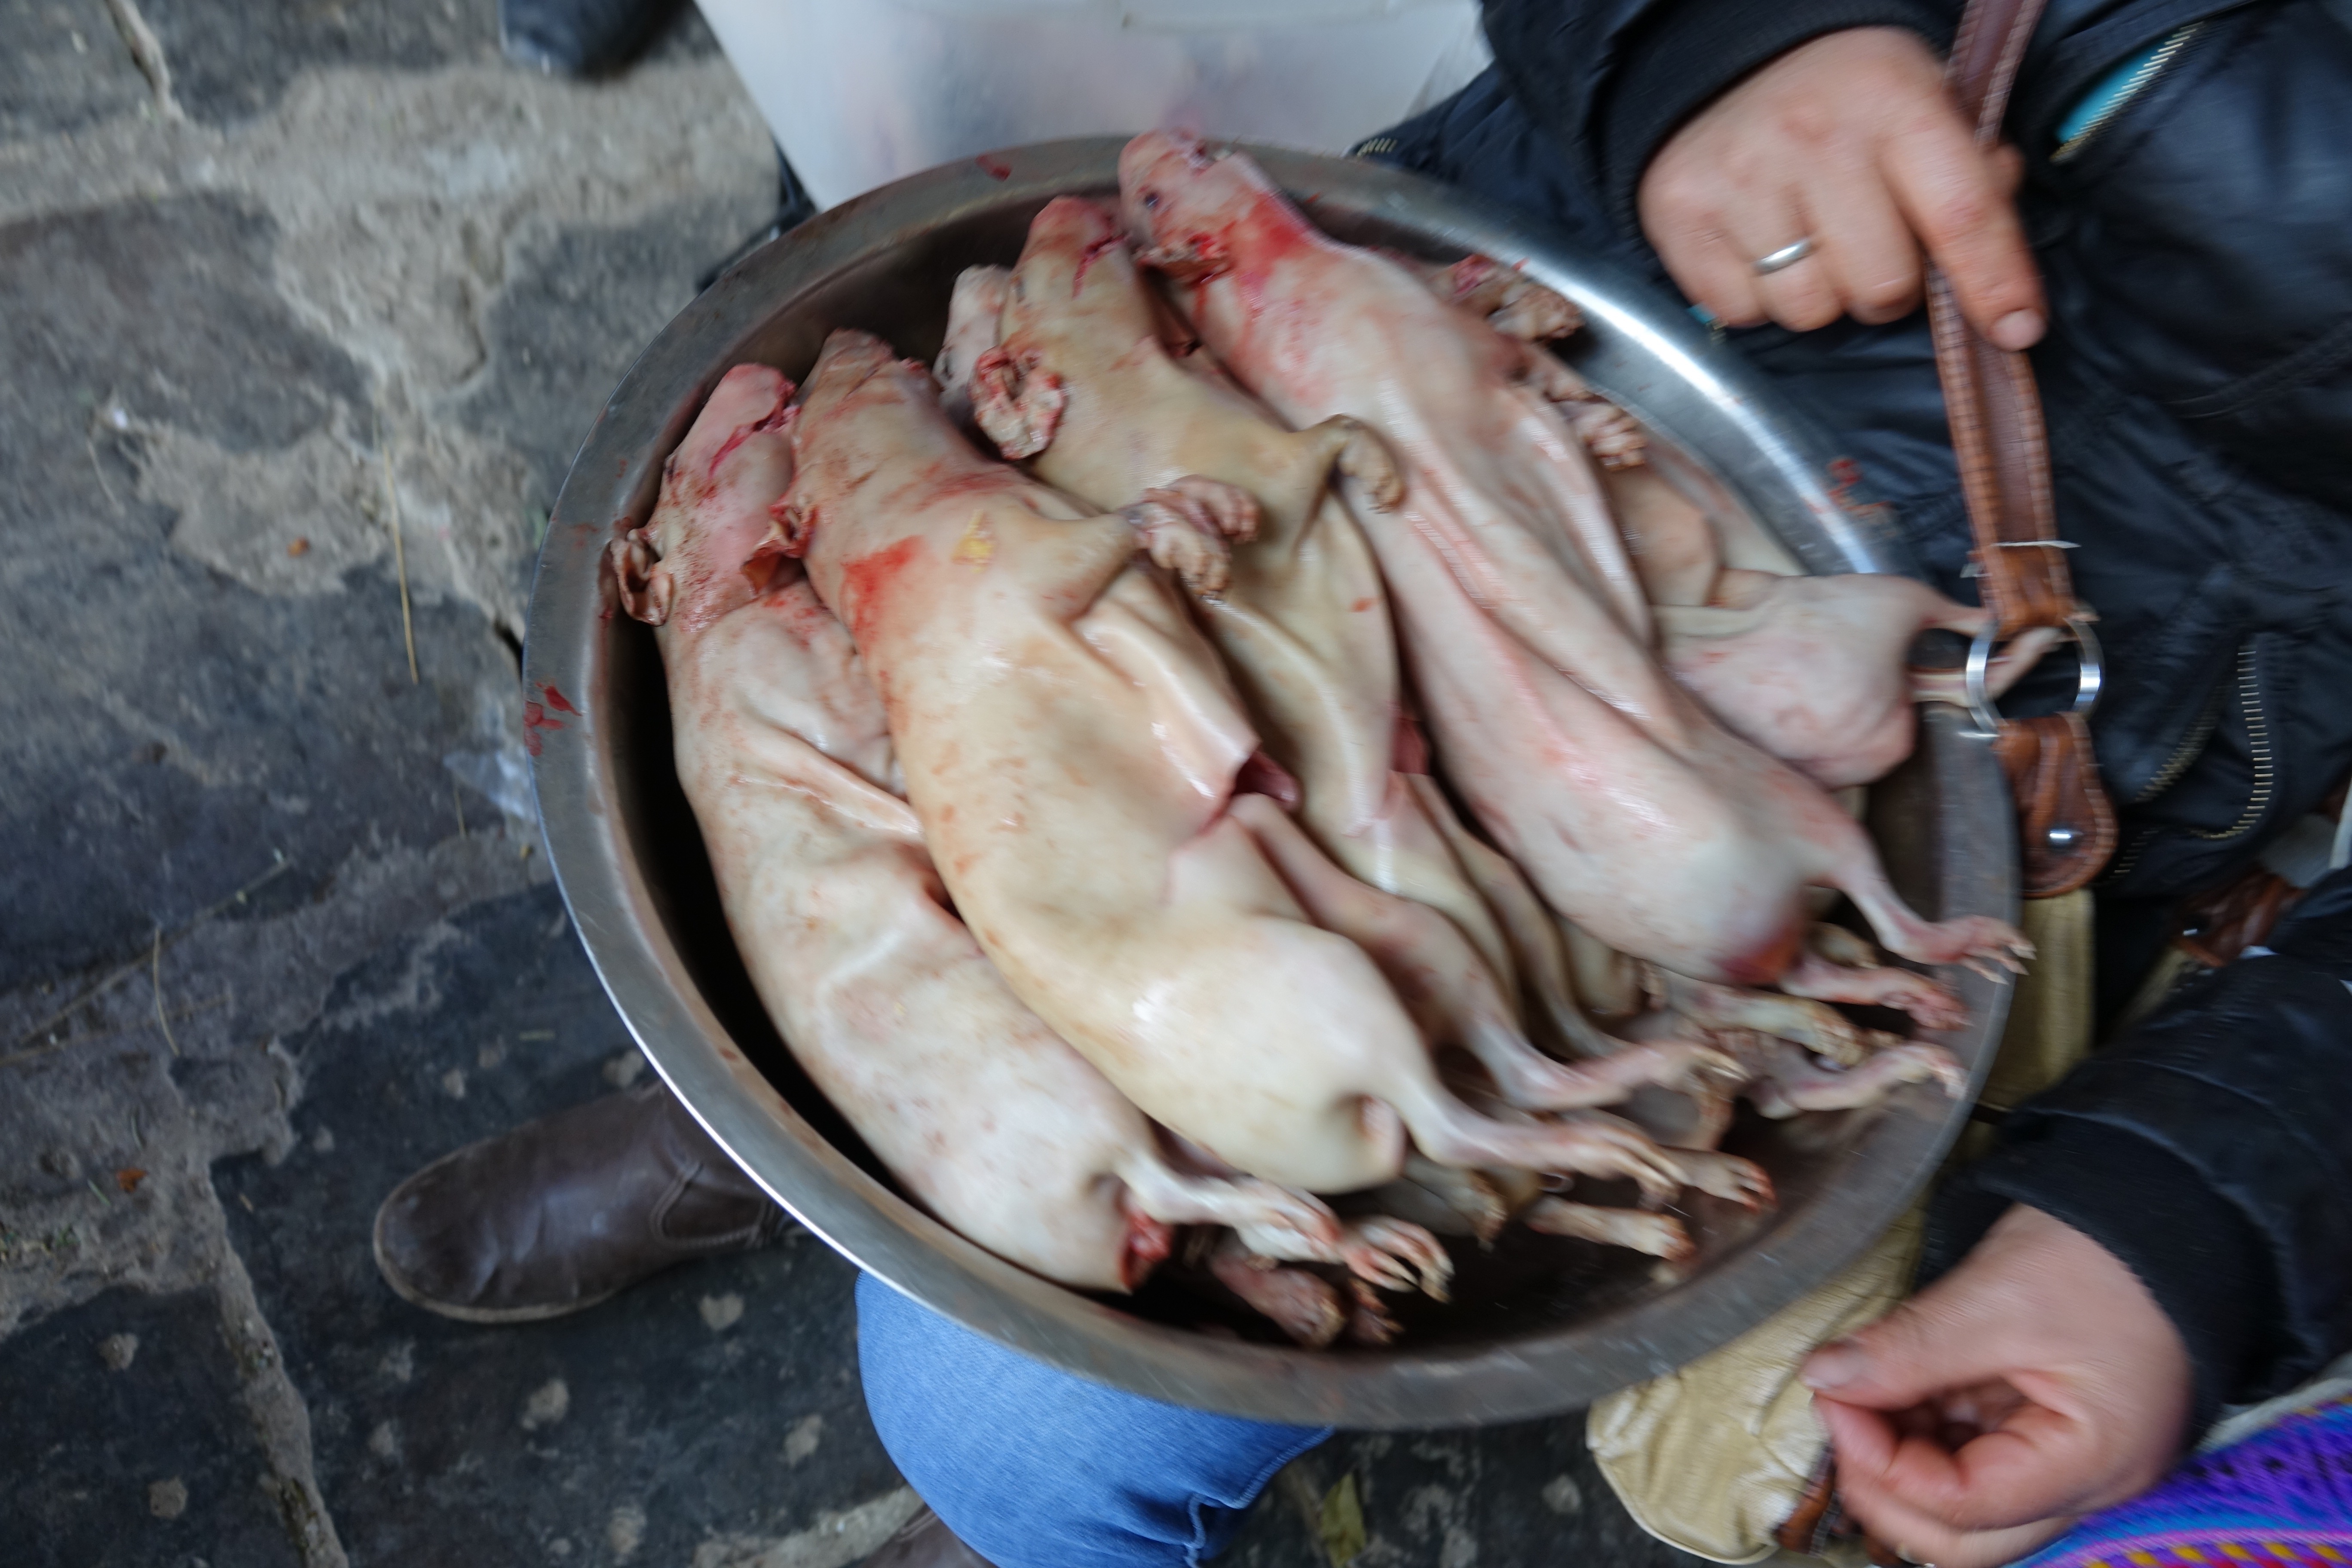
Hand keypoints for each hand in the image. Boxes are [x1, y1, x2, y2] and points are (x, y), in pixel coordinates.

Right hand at [1639, 28, 2044, 347]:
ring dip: (1820, 296)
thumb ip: (1974, 177)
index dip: (1994, 283)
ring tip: (1809, 247)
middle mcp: (1812, 136)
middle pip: (1880, 285)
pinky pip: (1740, 313)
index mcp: (1890, 99)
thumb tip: (1999, 272)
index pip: (1960, 214)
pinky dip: (1757, 299)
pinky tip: (1759, 249)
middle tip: (1872, 252)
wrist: (1724, 68)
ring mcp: (1739, 179)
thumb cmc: (1844, 98)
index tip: (2017, 329)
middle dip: (1887, 289)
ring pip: (1807, 311)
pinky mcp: (1681, 218)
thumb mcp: (1924, 102)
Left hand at [1801, 1204, 2190, 1566]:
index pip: (1965, 1508)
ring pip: (1962, 1502)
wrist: (2166, 1213)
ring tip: (1861, 1391)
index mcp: (2093, 1463)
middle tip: (1838, 1411)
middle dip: (1885, 1484)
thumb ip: (1910, 1348)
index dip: (1884, 1465)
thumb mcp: (1999, 1296)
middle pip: (1965, 1535)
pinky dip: (1922, 1431)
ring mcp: (2066, 1460)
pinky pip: (1973, 1457)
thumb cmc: (2107, 1256)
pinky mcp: (2045, 1429)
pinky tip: (1891, 1386)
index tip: (1835, 1400)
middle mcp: (2086, 1483)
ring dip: (1898, 1458)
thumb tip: (1825, 1378)